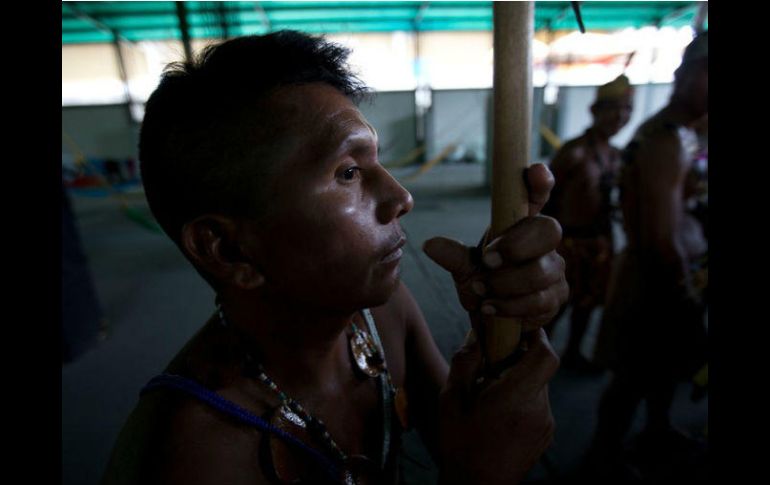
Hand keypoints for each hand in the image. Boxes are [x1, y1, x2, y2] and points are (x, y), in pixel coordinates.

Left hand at [422, 163, 567, 331]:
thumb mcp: (464, 268)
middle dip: (517, 246)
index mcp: (520, 224)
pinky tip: (491, 308)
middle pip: (549, 230)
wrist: (493, 321)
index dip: (540, 182)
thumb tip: (429, 244)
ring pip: (542, 270)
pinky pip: (540, 300)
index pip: (537, 196)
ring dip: (506, 283)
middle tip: (488, 260)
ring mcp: (554, 269)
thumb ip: (453, 255)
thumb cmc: (483, 283)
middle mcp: (543, 242)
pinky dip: (511, 305)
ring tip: (482, 290)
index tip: (534, 171)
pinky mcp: (557, 297)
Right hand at [437, 328, 558, 483]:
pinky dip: (522, 397)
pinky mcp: (546, 433)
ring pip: (539, 385)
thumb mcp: (451, 400)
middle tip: (493, 364)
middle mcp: (538, 409)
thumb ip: (465, 363)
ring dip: (520, 380)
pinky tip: (499, 411)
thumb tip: (477, 335)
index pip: (546, 355)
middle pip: (540, 368)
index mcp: (516, 397)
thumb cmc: (460, 444)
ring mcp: (545, 423)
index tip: (518, 330)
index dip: (538, 336)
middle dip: (520, 359)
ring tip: (492, 393)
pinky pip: (538, 403)